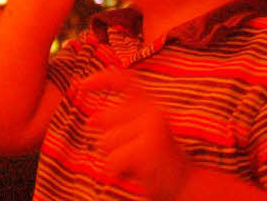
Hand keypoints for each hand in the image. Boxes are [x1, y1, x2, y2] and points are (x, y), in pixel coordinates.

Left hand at [82, 68, 190, 200]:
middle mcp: (152, 110)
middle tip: (136, 155)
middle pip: (104, 121)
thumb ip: (117, 124)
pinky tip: (136, 174)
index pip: (123, 81)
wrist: (186, 185)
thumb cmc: (157, 162)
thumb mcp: (137, 137)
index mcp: (150, 105)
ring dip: (115, 159)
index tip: (80, 84)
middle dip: (111, 143)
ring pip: (105, 142)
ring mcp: (150, 127)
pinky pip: (112, 160)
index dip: (100, 80)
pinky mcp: (147, 147)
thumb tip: (90, 121)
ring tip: (138, 164)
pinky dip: (118, 171)